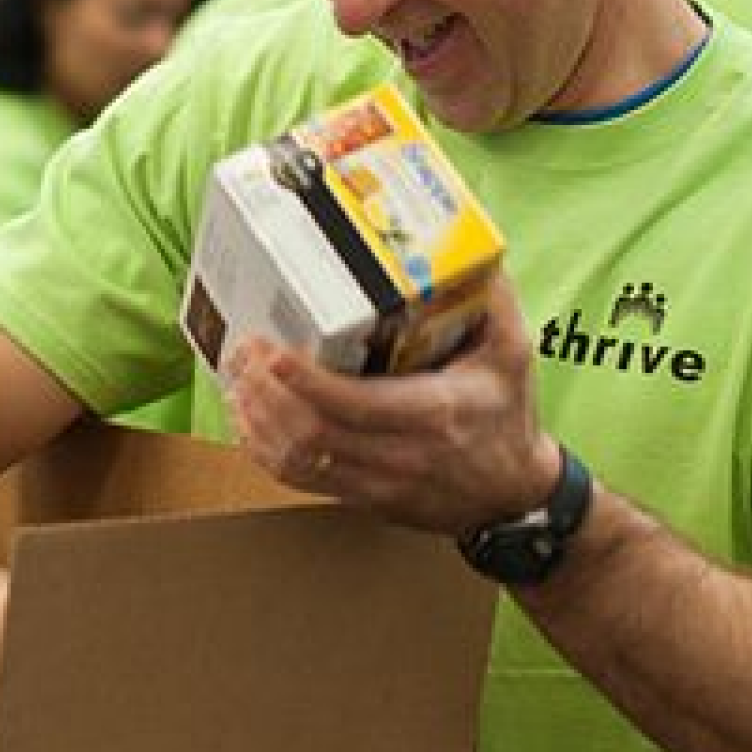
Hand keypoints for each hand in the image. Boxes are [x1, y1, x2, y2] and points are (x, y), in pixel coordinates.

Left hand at [221, 272, 562, 538]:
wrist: (514, 496)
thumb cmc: (509, 419)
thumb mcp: (514, 354)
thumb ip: (495, 301)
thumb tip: (472, 253)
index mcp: (434, 412)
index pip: (353, 402)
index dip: (302, 379)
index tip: (270, 349)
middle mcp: (402, 453)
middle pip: (313, 431)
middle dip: (267, 393)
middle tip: (243, 354)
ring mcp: (379, 483)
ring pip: (299, 459)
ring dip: (258, 422)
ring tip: (236, 382)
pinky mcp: (364, 499)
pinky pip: (301, 480)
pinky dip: (266, 451)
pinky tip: (250, 422)